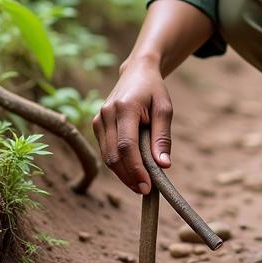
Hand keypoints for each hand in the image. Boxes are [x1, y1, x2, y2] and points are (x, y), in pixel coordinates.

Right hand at [92, 55, 172, 194]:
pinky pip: (106, 150)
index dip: (136, 169)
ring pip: (107, 156)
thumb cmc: (154, 90)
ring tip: (140, 184)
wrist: (137, 72)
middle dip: (129, 176)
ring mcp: (99, 119)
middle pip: (114, 155)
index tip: (147, 185)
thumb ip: (162, 137)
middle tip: (145, 190)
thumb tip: (163, 165)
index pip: (127, 146)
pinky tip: (132, 171)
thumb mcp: (165, 109)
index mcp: (124, 108)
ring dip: (123, 174)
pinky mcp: (97, 124)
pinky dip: (118, 164)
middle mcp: (106, 114)